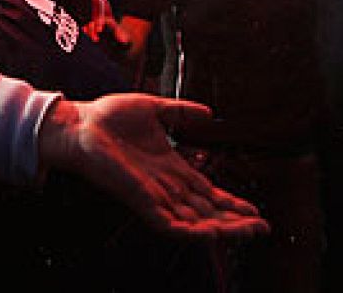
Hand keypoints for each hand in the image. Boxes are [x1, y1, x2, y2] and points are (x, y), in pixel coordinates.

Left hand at [38, 95, 268, 239]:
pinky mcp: (140, 201)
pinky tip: (212, 232)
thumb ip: (182, 113)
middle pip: (207, 212)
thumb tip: (210, 113)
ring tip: (248, 232)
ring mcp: (153, 196)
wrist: (80, 123)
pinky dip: (191, 230)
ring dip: (221, 229)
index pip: (208, 193)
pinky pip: (169, 224)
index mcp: (171, 168)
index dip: (232, 203)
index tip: (256, 211)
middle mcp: (165, 187)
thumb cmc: (108, 117)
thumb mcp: (155, 110)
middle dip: (235, 222)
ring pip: (194, 222)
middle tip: (262, 228)